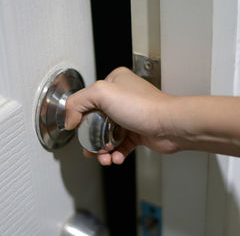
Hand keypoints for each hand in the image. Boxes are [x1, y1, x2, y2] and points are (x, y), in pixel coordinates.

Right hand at [65, 67, 179, 165]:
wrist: (171, 125)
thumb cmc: (144, 106)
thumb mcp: (101, 93)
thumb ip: (77, 102)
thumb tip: (69, 120)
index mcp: (114, 81)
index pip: (87, 99)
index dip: (80, 117)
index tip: (79, 130)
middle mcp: (122, 97)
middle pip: (95, 120)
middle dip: (91, 138)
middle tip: (90, 148)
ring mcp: (129, 115)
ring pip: (107, 135)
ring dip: (102, 149)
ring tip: (104, 157)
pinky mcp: (137, 131)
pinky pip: (120, 145)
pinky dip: (115, 153)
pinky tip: (115, 157)